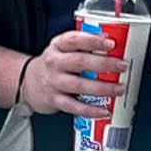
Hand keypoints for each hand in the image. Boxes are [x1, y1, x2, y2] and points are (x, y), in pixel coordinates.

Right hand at [15, 27, 131, 117]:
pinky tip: (104, 110)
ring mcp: (53, 82)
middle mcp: (54, 63)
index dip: (93, 41)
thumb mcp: (62, 49)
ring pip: (79, 85)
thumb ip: (82, 45)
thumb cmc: (53, 65)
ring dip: (103, 88)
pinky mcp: (55, 100)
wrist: (29, 83)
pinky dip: (91, 110)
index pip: (74, 40)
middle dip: (104, 64)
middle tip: (122, 66)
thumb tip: (111, 44)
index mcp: (57, 46)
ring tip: (119, 88)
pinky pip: (74, 107)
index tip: (110, 43)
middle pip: (80, 62)